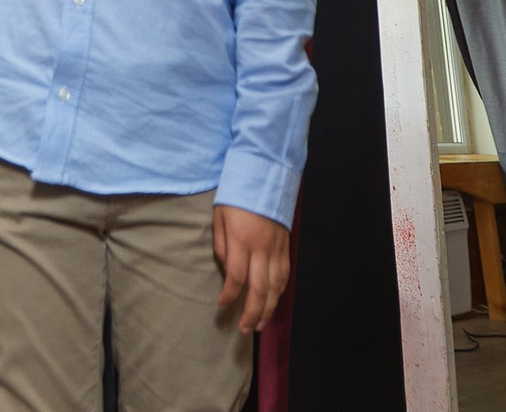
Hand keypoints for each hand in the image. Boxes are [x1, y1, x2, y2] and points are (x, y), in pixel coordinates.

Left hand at [213, 206, 291, 333]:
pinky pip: (285, 274)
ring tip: (259, 324)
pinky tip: (273, 302)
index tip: (222, 306)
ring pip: (276, 286)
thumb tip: (227, 269)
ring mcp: (277, 248)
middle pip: (260, 288)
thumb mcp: (219, 217)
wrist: (265, 175)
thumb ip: (222, 245)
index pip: (236, 277)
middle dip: (252, 312)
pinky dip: (279, 292)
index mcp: (242, 240)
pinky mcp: (286, 246)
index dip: (230, 296)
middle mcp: (262, 248)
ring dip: (269, 308)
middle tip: (244, 329)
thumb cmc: (236, 196)